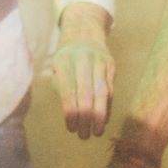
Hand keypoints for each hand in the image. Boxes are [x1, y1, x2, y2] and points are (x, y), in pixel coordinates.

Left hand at [52, 2, 115, 138]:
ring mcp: (100, 61)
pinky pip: (110, 89)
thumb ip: (60, 87)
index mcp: (64, 60)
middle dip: (86, 116)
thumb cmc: (65, 58)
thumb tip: (71, 114)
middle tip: (84, 136)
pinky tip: (104, 120)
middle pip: (87, 92)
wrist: (84, 32)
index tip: (71, 128)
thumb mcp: (56, 68)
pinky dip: (107, 106)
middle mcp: (84, 59)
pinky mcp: (111, 65)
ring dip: (100, 114)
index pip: (69, 90)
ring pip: (102, 91)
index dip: (71, 111)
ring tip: (97, 132)